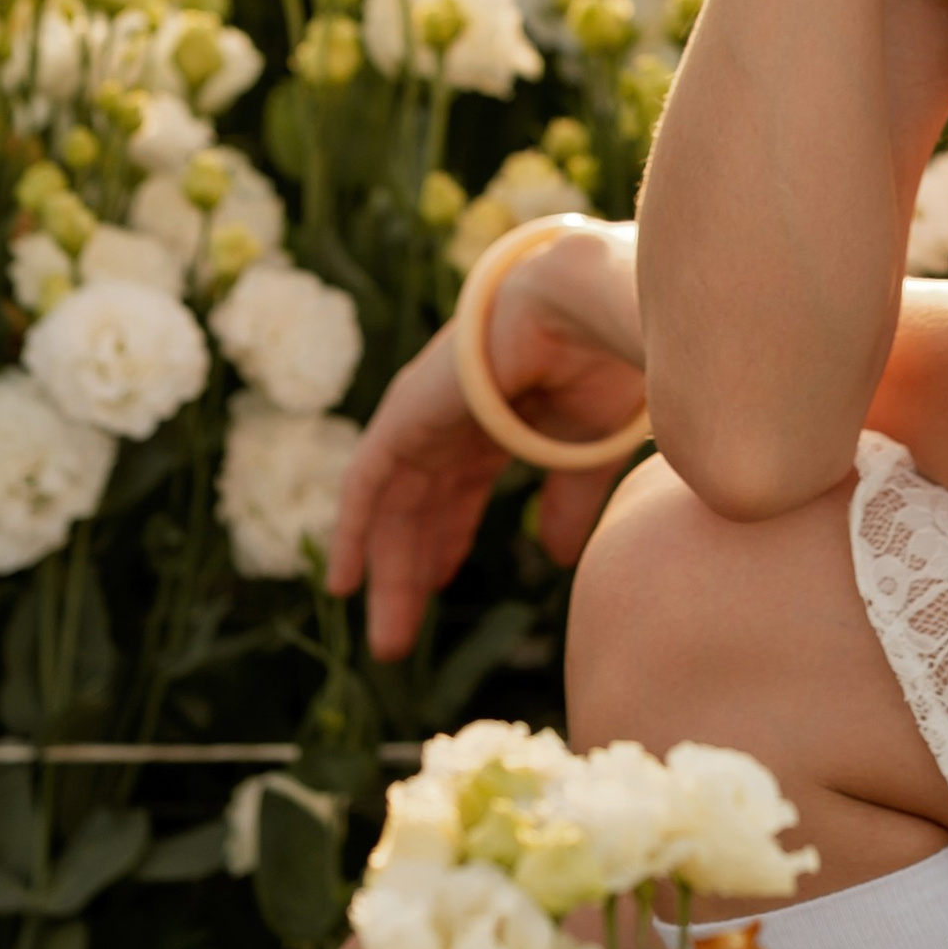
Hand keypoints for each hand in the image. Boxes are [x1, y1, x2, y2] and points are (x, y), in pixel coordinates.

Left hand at [326, 255, 646, 659]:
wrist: (579, 309)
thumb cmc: (602, 362)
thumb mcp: (587, 451)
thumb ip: (566, 502)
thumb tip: (554, 557)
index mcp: (503, 411)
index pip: (462, 484)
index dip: (452, 534)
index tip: (445, 581)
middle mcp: (456, 415)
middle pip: (423, 504)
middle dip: (414, 568)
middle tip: (404, 636)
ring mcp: (426, 415)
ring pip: (395, 506)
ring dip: (388, 571)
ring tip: (388, 639)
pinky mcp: (402, 418)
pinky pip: (365, 485)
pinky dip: (351, 533)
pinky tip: (344, 584)